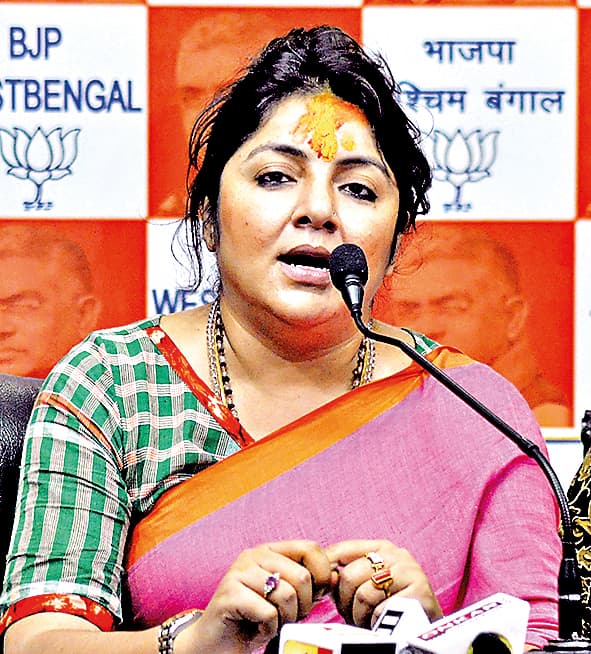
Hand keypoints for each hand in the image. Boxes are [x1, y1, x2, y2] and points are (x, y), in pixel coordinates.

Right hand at [186, 540, 332, 653]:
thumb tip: (336, 575)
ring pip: (287, 595)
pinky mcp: (229, 595)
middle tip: (286, 616)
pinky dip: (269, 629)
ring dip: (285, 619)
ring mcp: (238, 573)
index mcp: (269, 551)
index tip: (316, 596)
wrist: (216, 643)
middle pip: (302, 576)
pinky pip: (268, 613)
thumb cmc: (255, 619)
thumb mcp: (288, 599)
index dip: (322, 574)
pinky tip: (257, 629)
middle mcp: (253, 555)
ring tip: (271, 622)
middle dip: (302, 606)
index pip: (310, 548)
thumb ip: (310, 584)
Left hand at [325, 539, 442, 628]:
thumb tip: (326, 577)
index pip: (341, 550)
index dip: (325, 571)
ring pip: (363, 594)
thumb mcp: (361, 589)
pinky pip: (381, 610)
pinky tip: (384, 624)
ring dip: (361, 617)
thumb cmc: (387, 611)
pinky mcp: (420, 590)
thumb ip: (343, 579)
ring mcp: (410, 569)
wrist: (423, 631)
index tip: (320, 589)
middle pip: (348, 575)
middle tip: (354, 616)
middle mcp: (396, 553)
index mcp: (380, 548)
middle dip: (345, 603)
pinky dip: (377, 623)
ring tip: (370, 621)